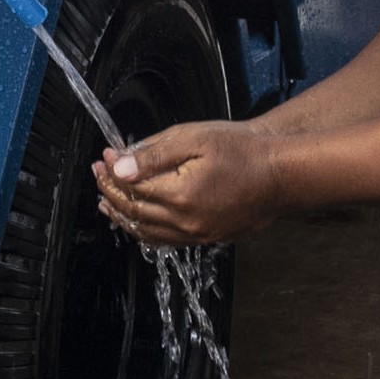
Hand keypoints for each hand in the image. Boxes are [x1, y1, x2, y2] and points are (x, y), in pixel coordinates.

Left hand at [94, 119, 286, 248]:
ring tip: (105, 201)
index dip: (113, 170)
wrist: (280, 172)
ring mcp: (196, 234)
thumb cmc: (243, 150)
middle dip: (110, 191)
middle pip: (133, 211)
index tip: (105, 154)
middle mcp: (185, 221)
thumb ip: (154, 154)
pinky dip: (143, 229)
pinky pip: (164, 239)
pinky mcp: (205, 238)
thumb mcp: (195, 139)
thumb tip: (120, 167)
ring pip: (145, 231)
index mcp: (180, 194)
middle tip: (99, 172)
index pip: (131, 186)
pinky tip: (136, 219)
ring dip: (121, 215)